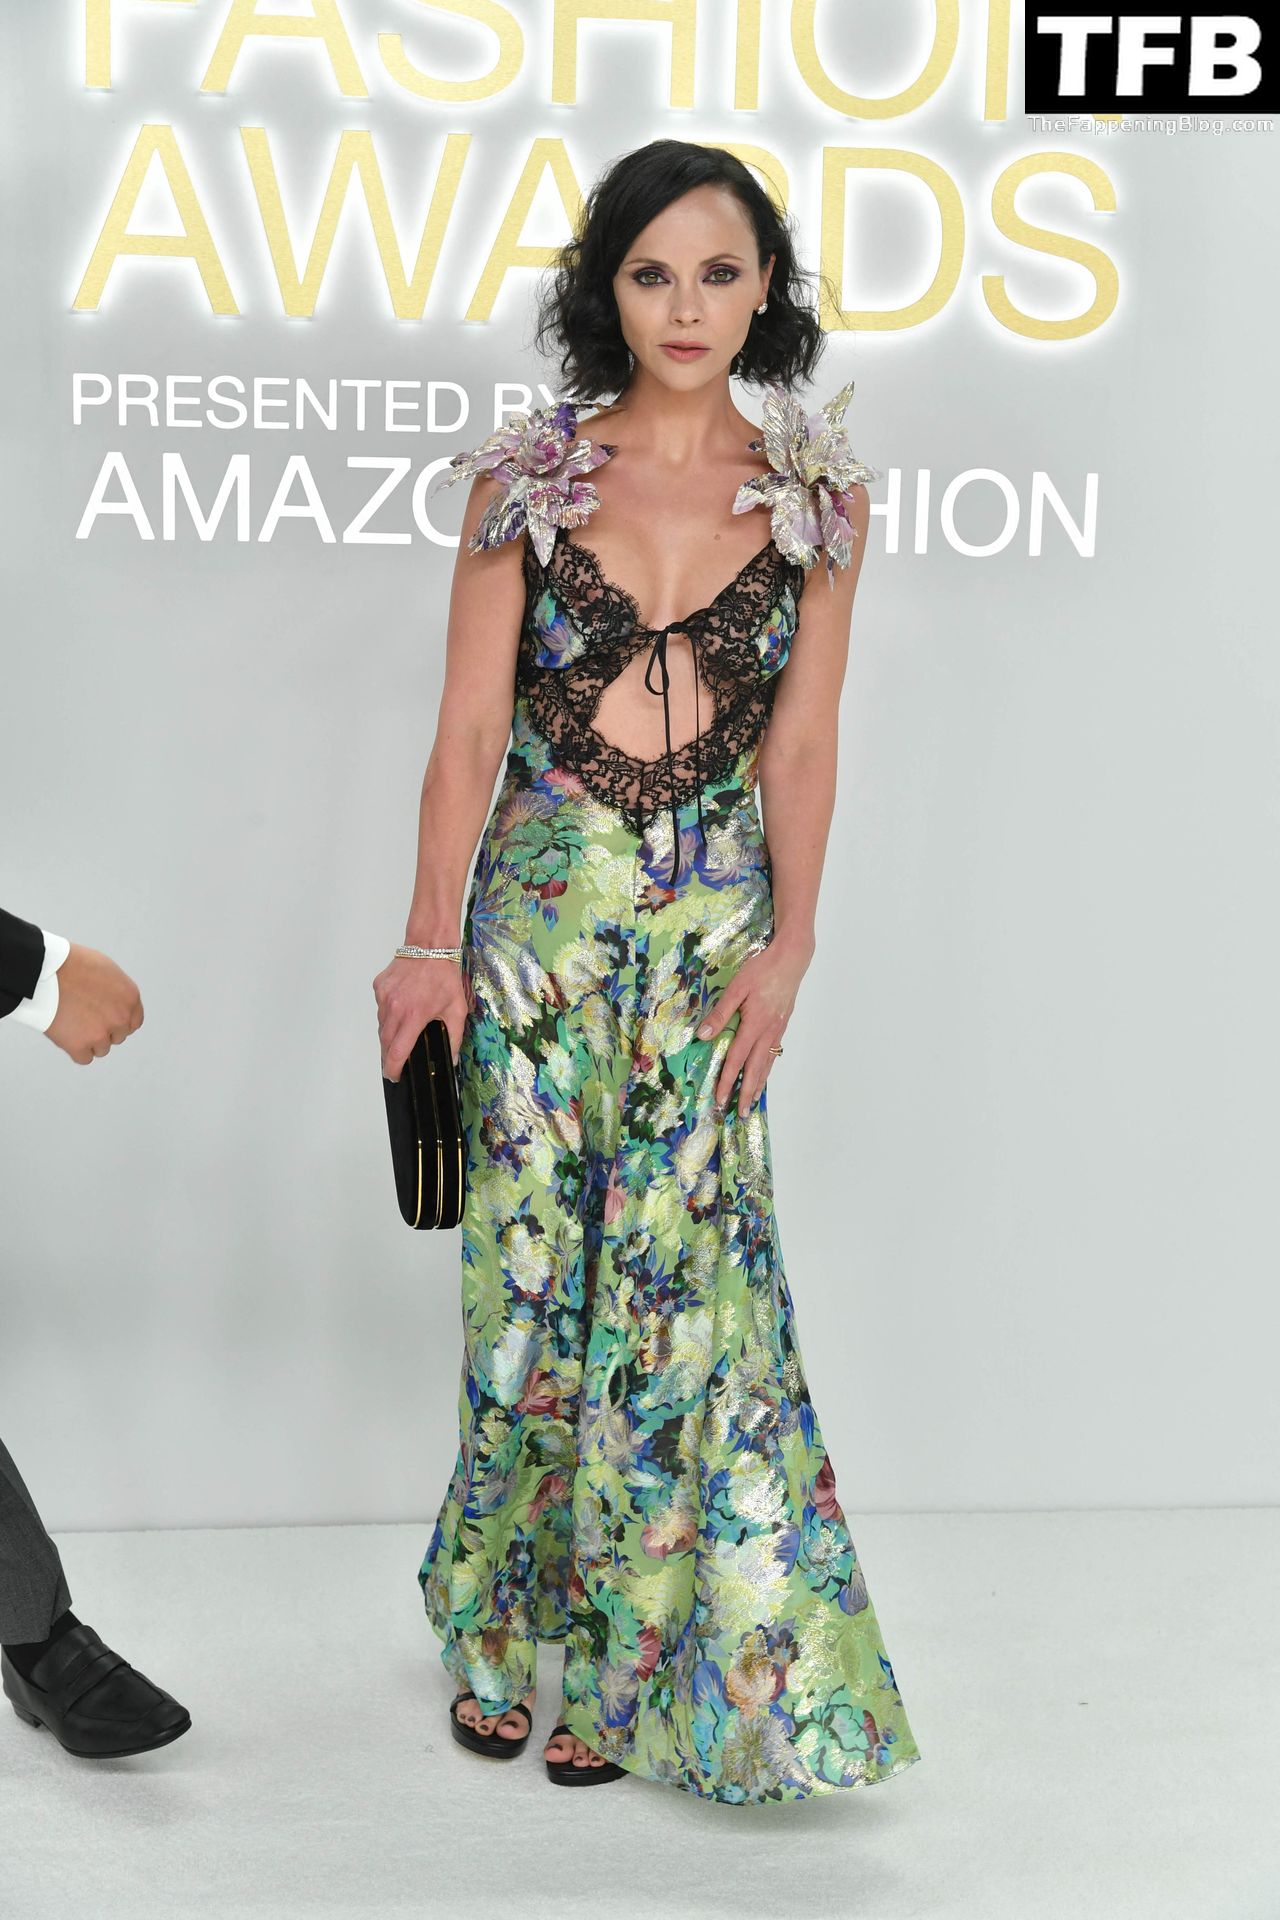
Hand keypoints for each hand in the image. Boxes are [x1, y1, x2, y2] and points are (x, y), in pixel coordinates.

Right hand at [44, 943, 143, 1064]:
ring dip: (89, 1040)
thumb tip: (117, 1005)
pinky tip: (67, 1034)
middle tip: (84, 1018)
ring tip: (72, 1022)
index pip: (133, 1022)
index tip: (107, 1020)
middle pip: (118, 1037)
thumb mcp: (107, 971)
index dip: (119, 1022)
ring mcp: (101, 1034)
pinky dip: (75, 1050)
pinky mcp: (80, 1046)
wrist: (44, 970)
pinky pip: (84, 1058)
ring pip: (101, 1049)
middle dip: (104, 1030)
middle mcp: (120, 1018)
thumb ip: (117, 993)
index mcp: (130, 998)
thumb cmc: (72, 965)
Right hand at [373, 953, 469, 1080]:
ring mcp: (383, 997)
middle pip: (385, 1042)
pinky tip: (402, 1009)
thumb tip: (452, 1058)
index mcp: (413, 1016)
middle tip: (398, 1062)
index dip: (393, 1068)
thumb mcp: (457, 1009)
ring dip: (390, 1034)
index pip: (396, 1052)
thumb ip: (454, 1037)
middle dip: (390, 1056)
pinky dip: (388, 1014)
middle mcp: (394, 1008)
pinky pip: (381, 1009)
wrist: (430, 946)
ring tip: (403, 1032)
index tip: (395, 1076)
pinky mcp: (379, 988)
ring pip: (381, 1026)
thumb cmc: (444, 975)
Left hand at [696, 934, 812, 1116]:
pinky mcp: (782, 1025)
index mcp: (755, 1024)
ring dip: (758, 1085)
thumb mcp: (737, 987)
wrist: (791, 959)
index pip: (737, 1059)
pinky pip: (773, 1054)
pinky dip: (767, 1070)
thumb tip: (703, 1034)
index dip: (728, 1080)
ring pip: (766, 1064)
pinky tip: (763, 1075)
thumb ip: (720, 1012)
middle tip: (739, 1113)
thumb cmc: (762, 969)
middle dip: (746, 1093)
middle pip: (755, 1069)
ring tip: (751, 1102)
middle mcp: (768, 1032)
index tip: (720, 1098)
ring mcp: (777, 1030)